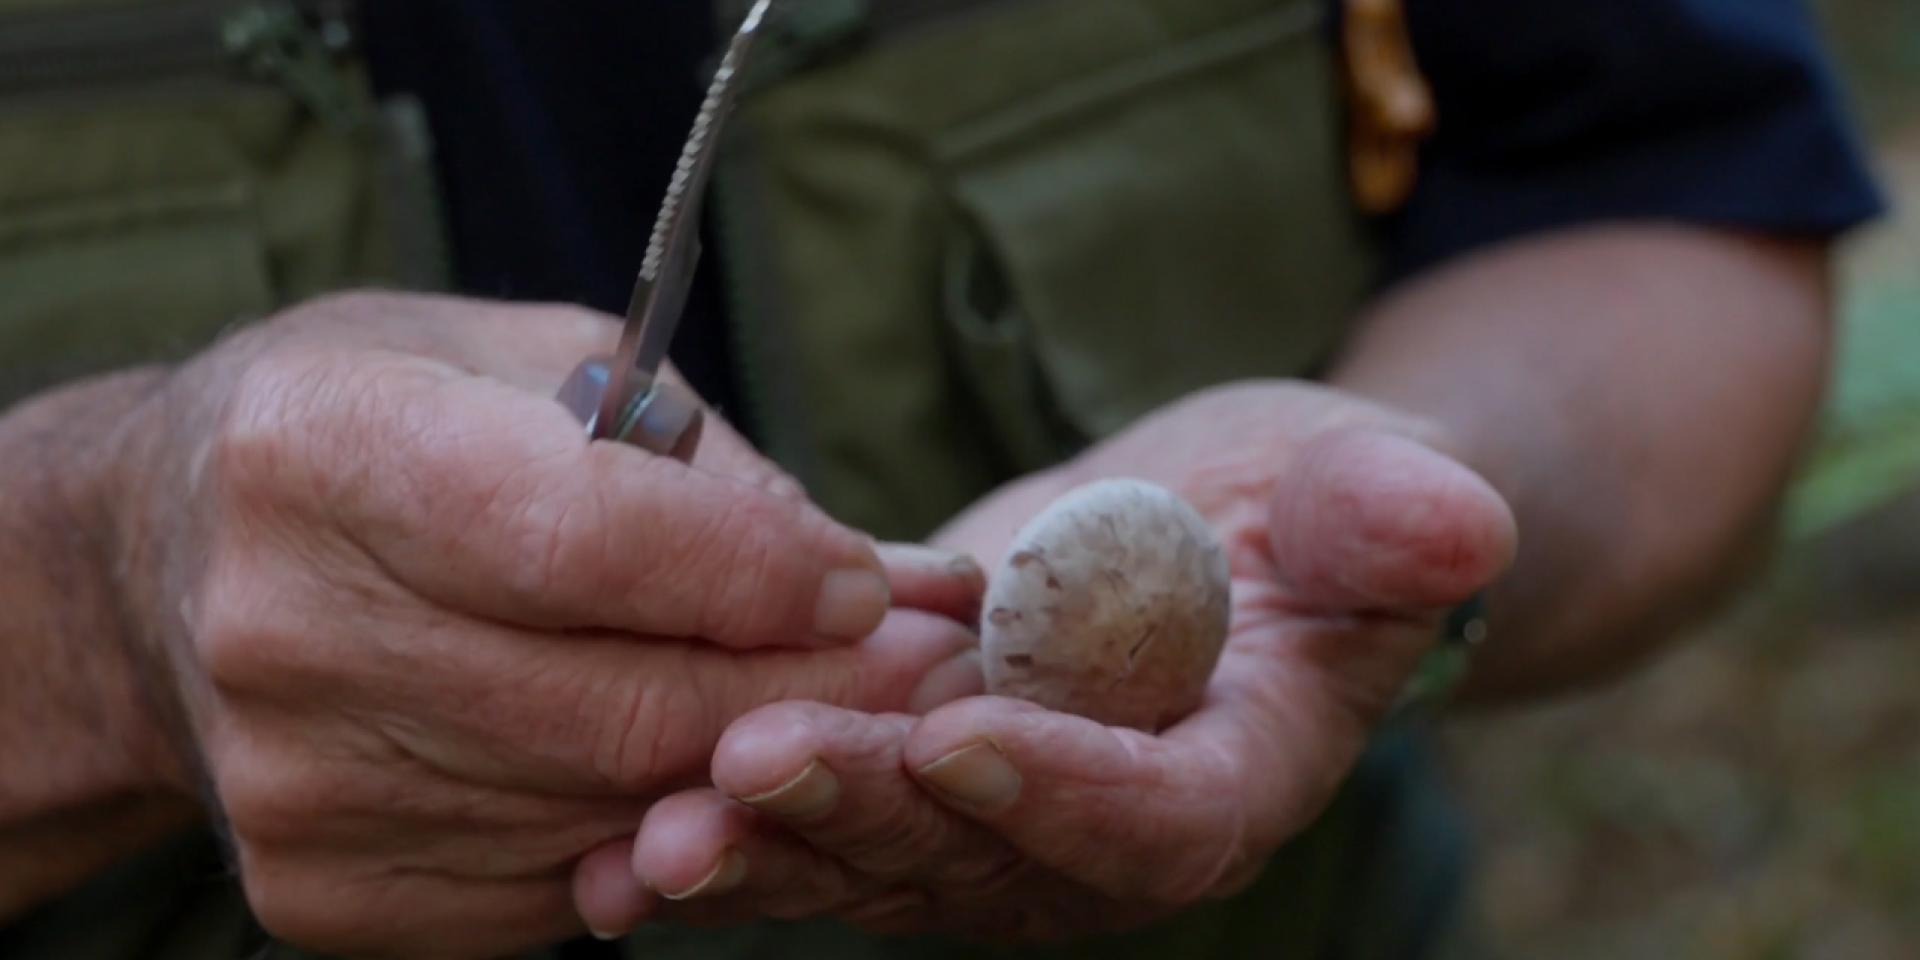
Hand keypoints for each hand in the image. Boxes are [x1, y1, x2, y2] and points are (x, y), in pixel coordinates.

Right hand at [106, 293, 982, 957]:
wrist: (164, 565)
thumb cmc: (379, 428)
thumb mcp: (526, 362)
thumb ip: (694, 460)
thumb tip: (866, 580)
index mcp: (323, 449)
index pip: (584, 538)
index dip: (758, 573)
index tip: (869, 584)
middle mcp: (283, 629)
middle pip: (616, 705)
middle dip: (807, 693)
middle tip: (925, 671)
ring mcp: (292, 781)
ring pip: (607, 811)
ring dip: (755, 773)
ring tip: (849, 717)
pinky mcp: (317, 889)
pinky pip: (554, 886)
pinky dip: (652, 834)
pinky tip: (695, 773)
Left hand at [578, 382, 1514, 938]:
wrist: (1220, 542)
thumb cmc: (1307, 516)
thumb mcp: (1362, 493)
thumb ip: (1393, 523)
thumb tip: (1454, 516)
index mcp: (1231, 780)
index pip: (1157, 821)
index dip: (1065, 790)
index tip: (963, 733)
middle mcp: (1103, 836)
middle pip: (985, 860)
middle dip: (867, 818)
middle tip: (749, 768)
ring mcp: (997, 825)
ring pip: (880, 865)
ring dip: (767, 851)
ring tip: (653, 834)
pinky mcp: (913, 789)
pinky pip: (823, 833)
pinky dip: (730, 841)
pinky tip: (615, 850)